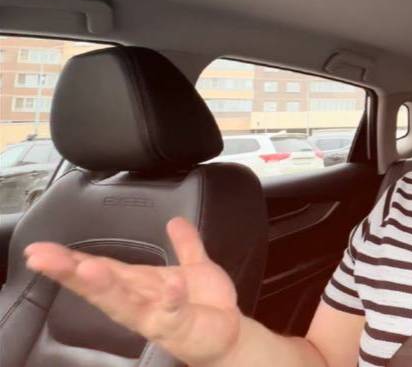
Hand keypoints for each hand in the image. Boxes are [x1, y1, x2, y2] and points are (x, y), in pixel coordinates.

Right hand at [23, 216, 242, 365]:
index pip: (99, 268)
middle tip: (42, 257)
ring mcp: (156, 315)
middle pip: (99, 285)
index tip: (39, 249)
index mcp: (137, 284)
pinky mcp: (180, 324)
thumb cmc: (203, 305)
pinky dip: (171, 298)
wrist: (229, 334)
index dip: (69, 260)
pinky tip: (171, 286)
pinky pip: (174, 310)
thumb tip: (175, 220)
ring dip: (106, 285)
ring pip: (125, 302)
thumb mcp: (193, 267)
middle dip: (71, 271)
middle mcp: (138, 301)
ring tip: (87, 268)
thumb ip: (185, 243)